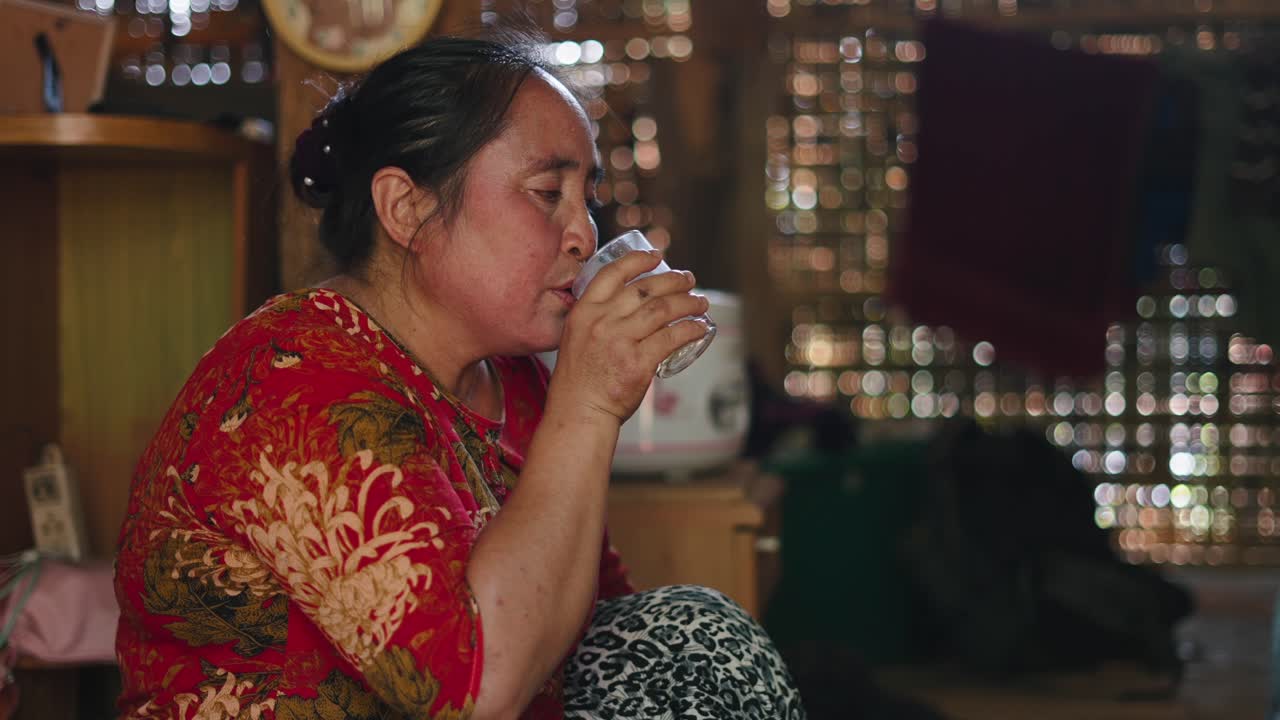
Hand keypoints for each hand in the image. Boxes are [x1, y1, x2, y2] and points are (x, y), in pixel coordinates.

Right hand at [549, 251, 709, 423]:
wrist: (579, 412)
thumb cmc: (578, 380)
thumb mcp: (576, 337)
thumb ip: (597, 319)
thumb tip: (629, 306)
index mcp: (584, 311)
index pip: (613, 273)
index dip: (638, 261)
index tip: (656, 258)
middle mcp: (602, 321)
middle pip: (646, 289)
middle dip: (673, 280)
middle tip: (688, 280)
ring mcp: (620, 341)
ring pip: (663, 309)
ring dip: (688, 302)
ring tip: (700, 302)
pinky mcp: (638, 362)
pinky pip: (672, 337)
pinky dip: (691, 329)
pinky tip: (699, 327)